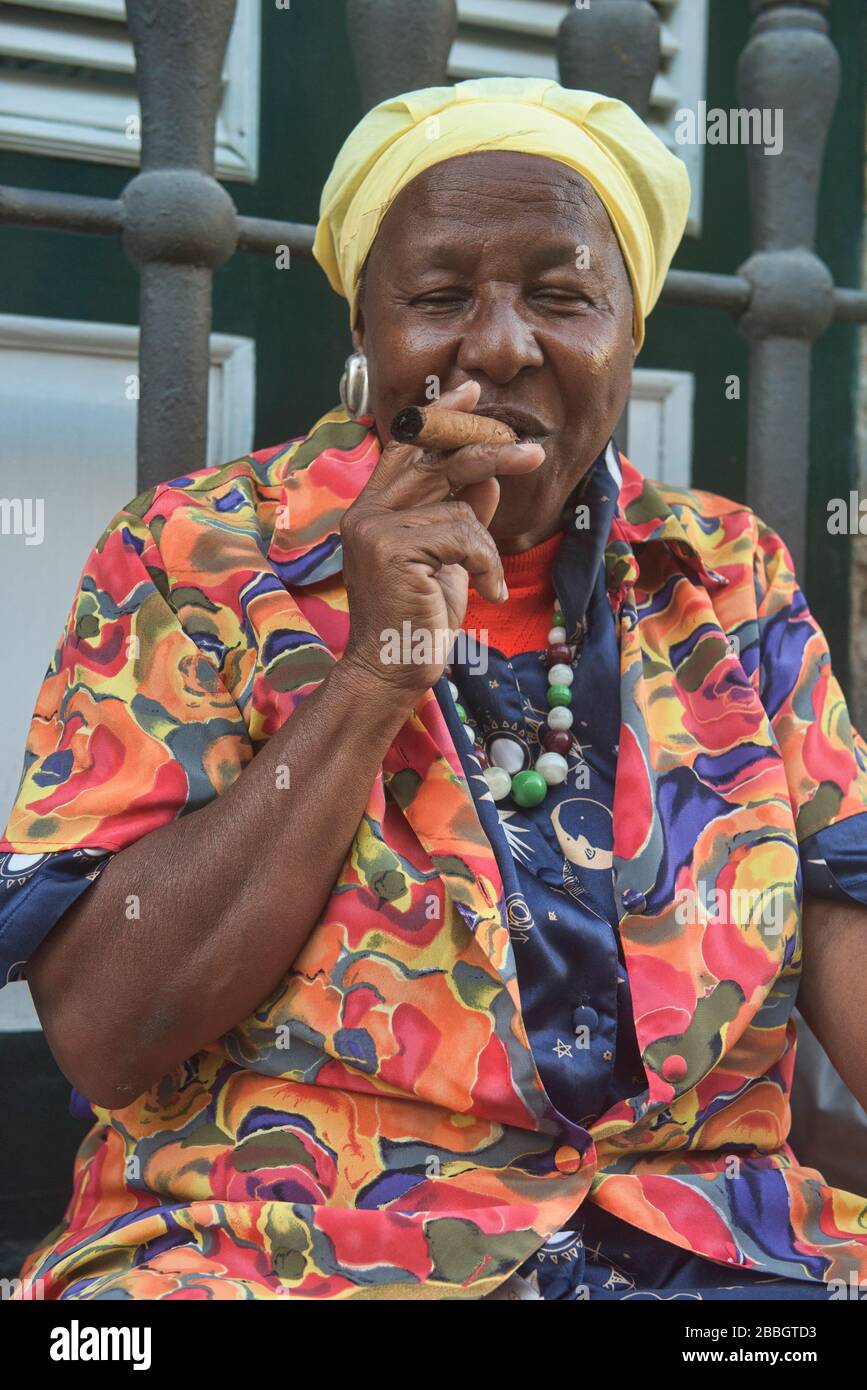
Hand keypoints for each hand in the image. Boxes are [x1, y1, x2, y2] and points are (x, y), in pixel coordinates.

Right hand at [339, 380, 544, 697]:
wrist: (392, 671)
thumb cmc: (418, 620)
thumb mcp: (448, 560)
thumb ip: (461, 516)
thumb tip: (490, 477)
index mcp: (373, 510)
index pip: (407, 448)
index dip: (441, 419)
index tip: (473, 393)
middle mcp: (367, 512)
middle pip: (437, 461)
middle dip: (490, 451)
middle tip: (533, 454)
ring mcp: (375, 528)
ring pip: (459, 505)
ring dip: (486, 546)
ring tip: (490, 579)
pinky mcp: (392, 548)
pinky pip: (464, 535)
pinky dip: (486, 565)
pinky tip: (487, 594)